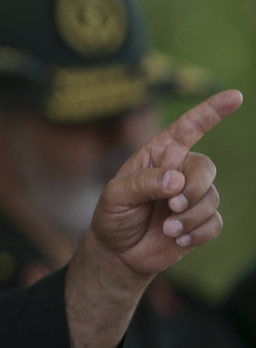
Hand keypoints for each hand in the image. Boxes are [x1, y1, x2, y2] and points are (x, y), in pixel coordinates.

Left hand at [88, 89, 242, 276]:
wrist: (118, 251)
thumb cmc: (113, 215)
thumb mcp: (115, 196)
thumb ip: (143, 184)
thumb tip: (176, 180)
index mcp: (158, 155)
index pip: (188, 128)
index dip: (211, 111)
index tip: (235, 96)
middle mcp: (179, 171)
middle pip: (206, 168)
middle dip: (193, 188)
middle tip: (172, 206)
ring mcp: (192, 196)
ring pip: (211, 198)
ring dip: (190, 216)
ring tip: (167, 228)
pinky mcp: (201, 221)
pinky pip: (214, 222)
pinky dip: (197, 233)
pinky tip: (177, 239)